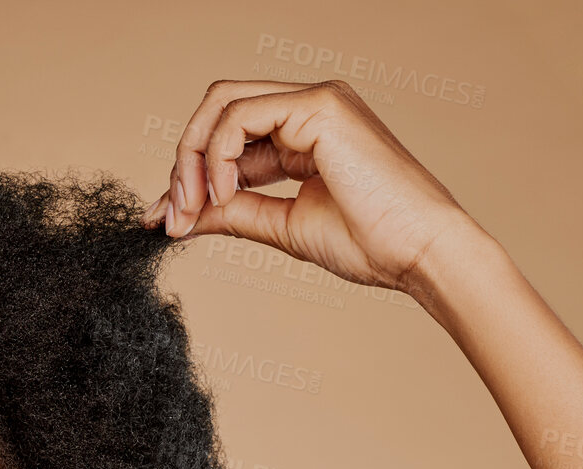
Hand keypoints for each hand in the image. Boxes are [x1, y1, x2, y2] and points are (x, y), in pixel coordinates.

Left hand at [144, 78, 475, 294]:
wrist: (418, 254)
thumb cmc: (371, 244)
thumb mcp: (283, 227)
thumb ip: (234, 213)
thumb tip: (183, 216)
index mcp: (306, 133)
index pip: (229, 137)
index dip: (189, 174)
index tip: (165, 220)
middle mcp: (309, 108)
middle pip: (219, 109)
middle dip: (183, 161)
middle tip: (169, 216)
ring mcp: (316, 101)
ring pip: (222, 104)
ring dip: (191, 159)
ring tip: (189, 210)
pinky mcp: (319, 106)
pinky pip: (240, 116)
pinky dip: (216, 155)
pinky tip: (221, 194)